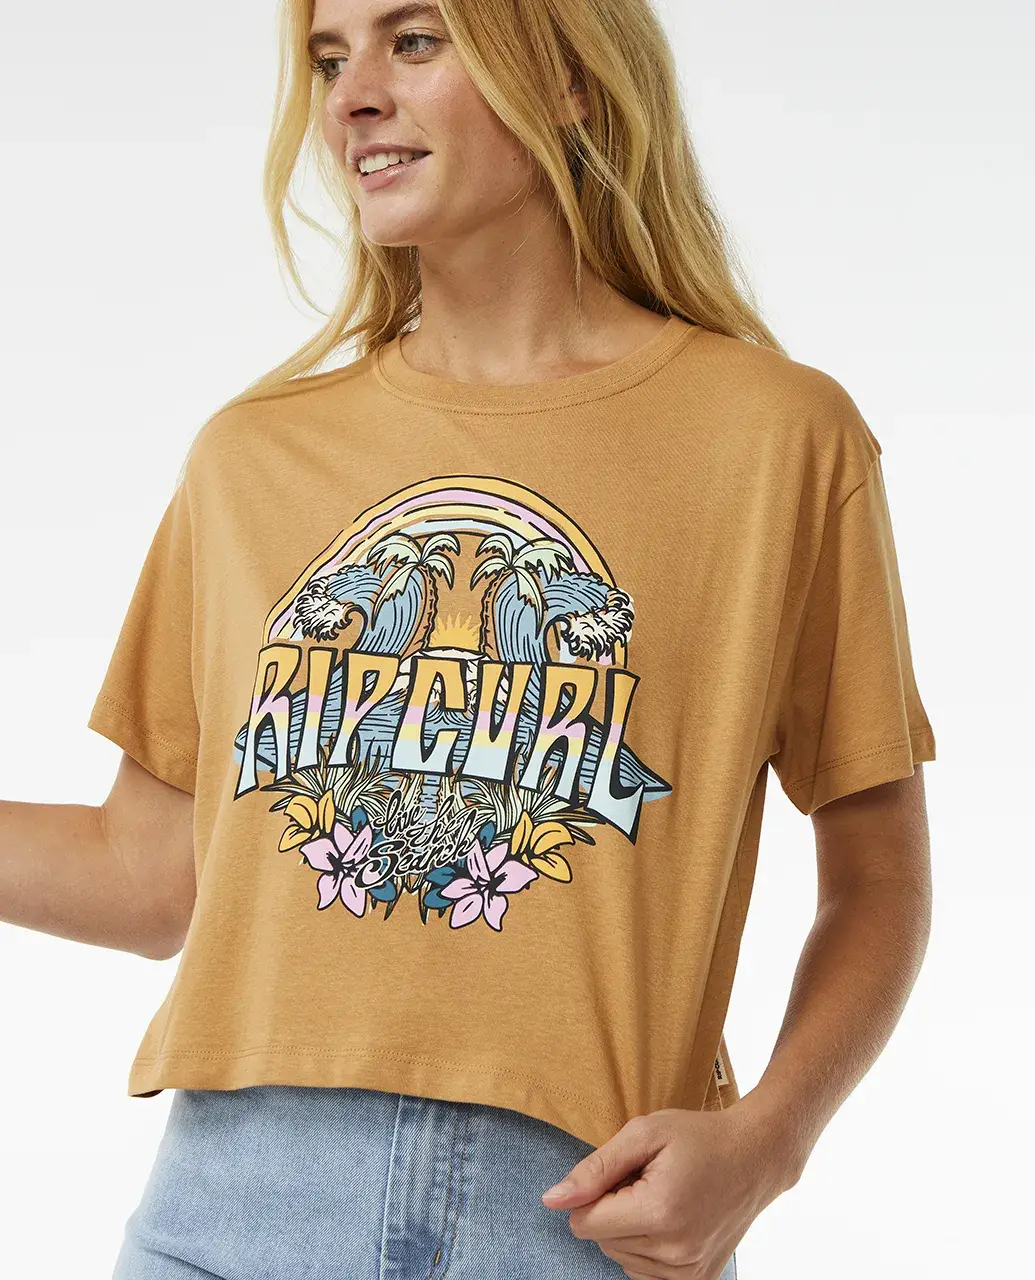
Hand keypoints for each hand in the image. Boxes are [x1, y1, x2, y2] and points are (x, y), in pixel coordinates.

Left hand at [540, 1099, 797, 1278]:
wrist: (756, 1156)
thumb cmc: (698, 1137)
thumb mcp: (644, 1133)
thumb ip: (595, 1169)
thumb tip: (552, 1200)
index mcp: (659, 1213)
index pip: (585, 1223)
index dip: (595, 1193)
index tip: (625, 1172)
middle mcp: (675, 1252)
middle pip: (601, 1241)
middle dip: (613, 1208)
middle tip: (648, 1179)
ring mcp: (689, 1273)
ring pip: (620, 1258)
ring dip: (629, 1228)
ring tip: (662, 1195)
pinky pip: (643, 1273)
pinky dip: (645, 1247)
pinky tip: (668, 1219)